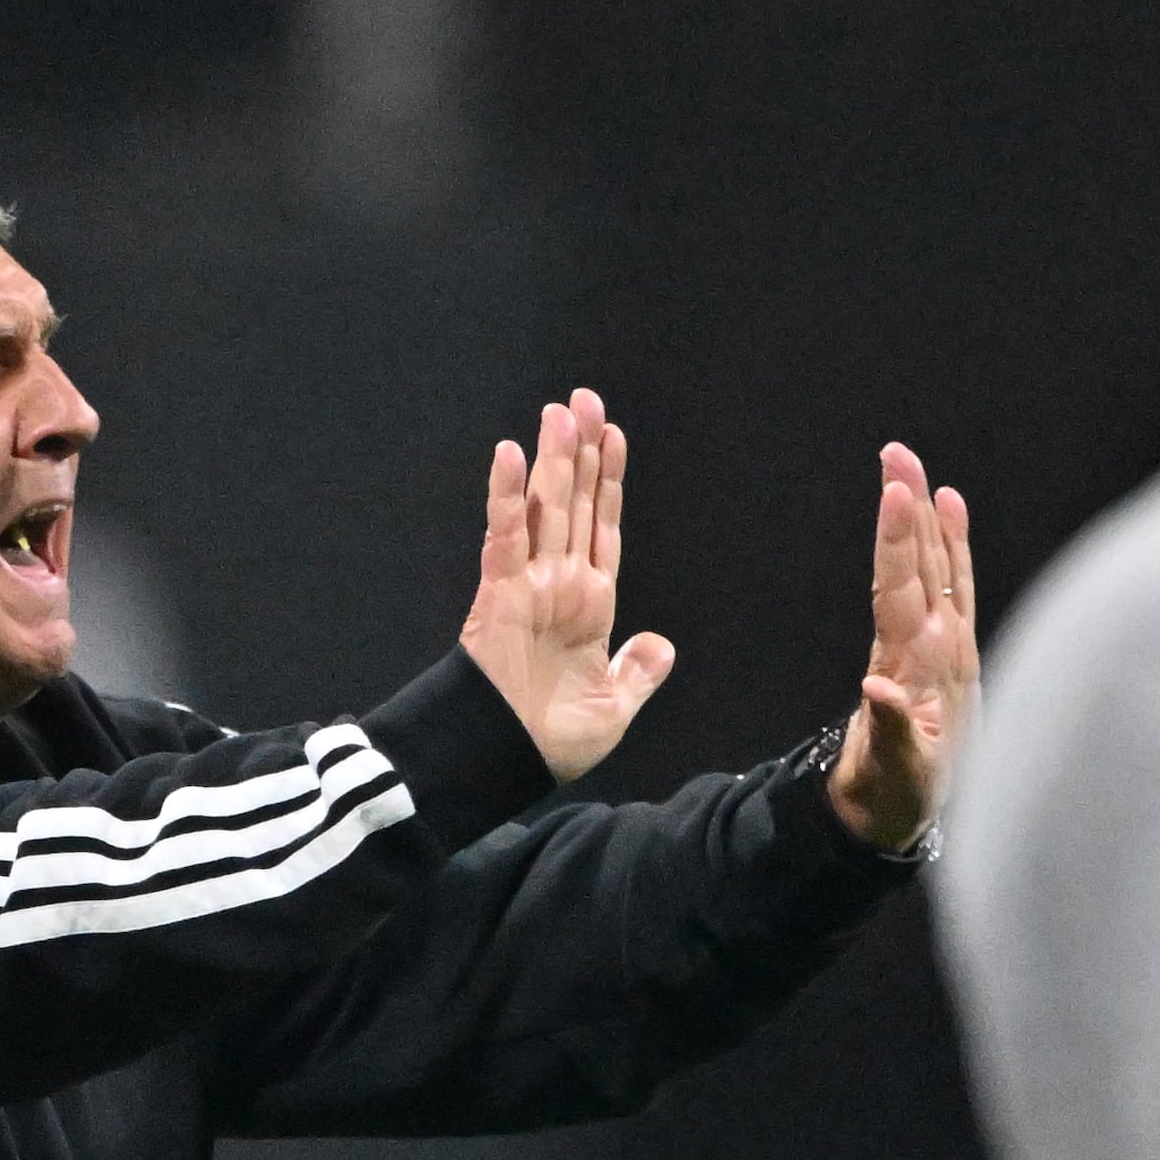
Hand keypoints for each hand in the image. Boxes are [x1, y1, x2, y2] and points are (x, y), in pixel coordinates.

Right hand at [458, 387, 676, 781]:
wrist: (510, 760)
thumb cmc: (553, 742)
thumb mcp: (614, 708)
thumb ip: (637, 673)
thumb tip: (659, 646)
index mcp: (592, 605)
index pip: (604, 527)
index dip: (610, 482)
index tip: (614, 436)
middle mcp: (562, 583)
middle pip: (576, 503)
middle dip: (582, 451)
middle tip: (584, 398)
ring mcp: (531, 583)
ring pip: (546, 507)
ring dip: (554, 458)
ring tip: (561, 410)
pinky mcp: (500, 591)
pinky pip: (505, 535)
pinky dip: (507, 495)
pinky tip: (510, 454)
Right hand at [823, 444, 976, 851]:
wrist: (910, 813)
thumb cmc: (900, 794)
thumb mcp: (895, 772)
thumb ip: (892, 730)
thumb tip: (876, 687)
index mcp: (924, 671)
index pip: (907, 591)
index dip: (899, 542)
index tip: (896, 493)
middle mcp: (940, 649)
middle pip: (926, 566)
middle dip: (912, 510)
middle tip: (898, 454)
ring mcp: (945, 646)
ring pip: (938, 568)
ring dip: (927, 517)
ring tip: (914, 468)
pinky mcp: (943, 648)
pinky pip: (950, 585)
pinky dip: (949, 546)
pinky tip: (947, 510)